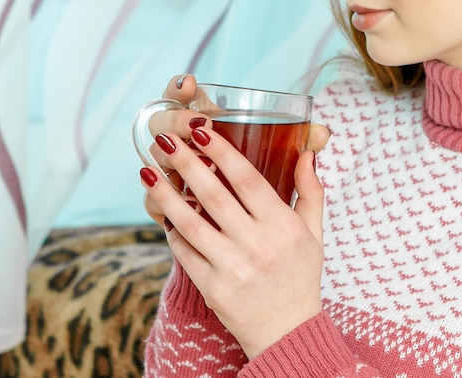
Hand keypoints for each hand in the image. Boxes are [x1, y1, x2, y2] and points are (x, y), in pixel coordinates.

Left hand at [140, 127, 324, 358]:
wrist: (287, 331)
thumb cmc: (300, 275)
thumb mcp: (314, 234)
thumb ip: (311, 192)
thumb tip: (308, 153)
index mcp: (284, 228)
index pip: (248, 181)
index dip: (223, 153)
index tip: (201, 130)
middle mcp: (258, 246)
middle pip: (214, 196)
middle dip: (186, 163)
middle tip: (165, 139)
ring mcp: (232, 269)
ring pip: (190, 223)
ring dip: (165, 194)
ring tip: (147, 171)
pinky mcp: (212, 288)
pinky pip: (184, 252)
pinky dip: (172, 230)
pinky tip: (162, 211)